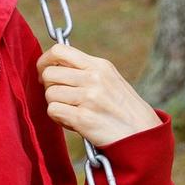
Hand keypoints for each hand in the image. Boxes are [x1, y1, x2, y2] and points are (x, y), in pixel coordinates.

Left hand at [36, 43, 159, 148]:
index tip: (44, 71)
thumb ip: (84, 70)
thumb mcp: (109, 79)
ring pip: (49, 94)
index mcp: (100, 65)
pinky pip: (53, 111)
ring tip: (71, 111)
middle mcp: (94, 78)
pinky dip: (58, 118)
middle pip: (49, 73)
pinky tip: (72, 121)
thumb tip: (52, 65)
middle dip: (48, 86)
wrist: (141, 134)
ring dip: (55, 104)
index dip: (45, 60)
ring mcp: (88, 98)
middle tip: (59, 96)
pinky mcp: (82, 118)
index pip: (60, 50)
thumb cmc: (122, 108)